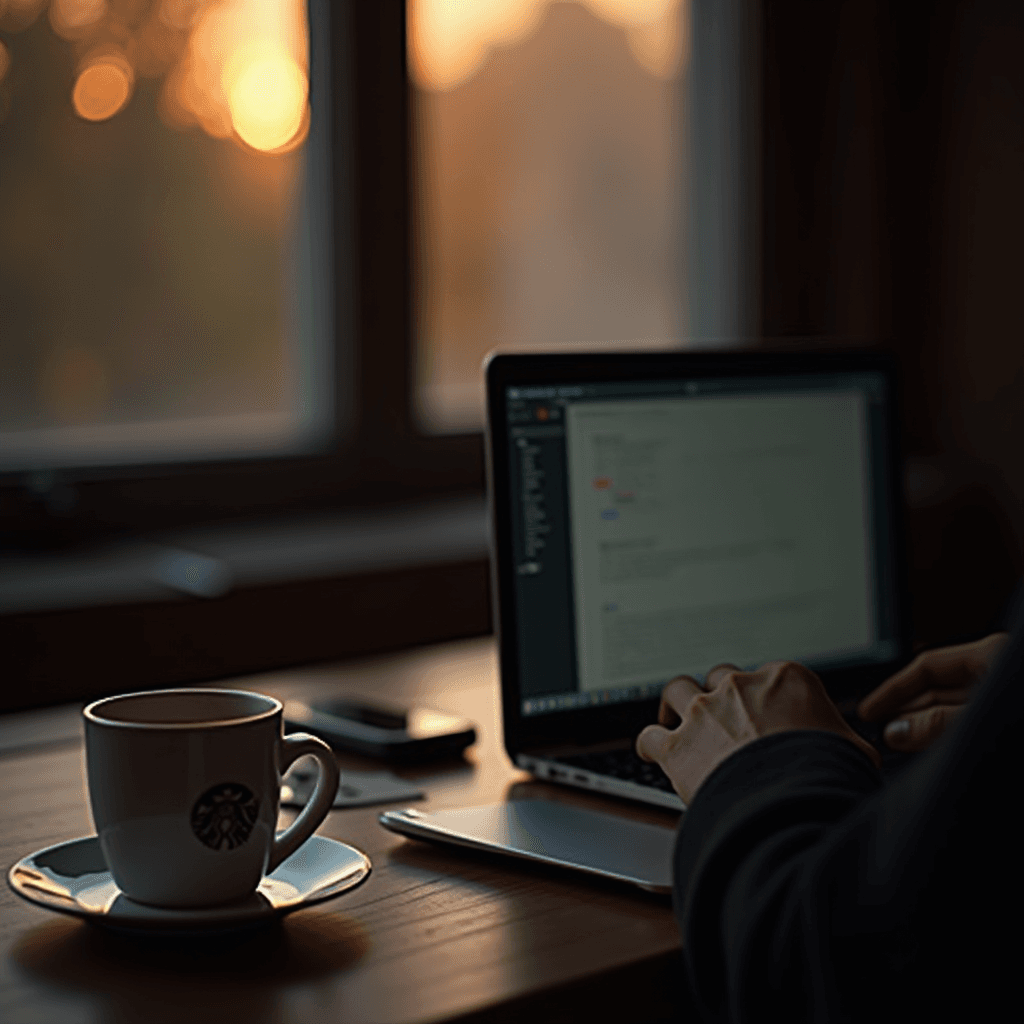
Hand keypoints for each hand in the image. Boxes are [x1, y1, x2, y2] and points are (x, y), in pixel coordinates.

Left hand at [636, 661, 880, 804]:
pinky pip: (650, 735)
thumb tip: (852, 752)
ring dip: (676, 705)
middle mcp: (740, 687)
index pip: (768, 675)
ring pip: (677, 690)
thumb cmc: (827, 777)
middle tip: (721, 716)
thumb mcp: (853, 751)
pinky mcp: (677, 744)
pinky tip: (651, 751)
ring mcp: (705, 712)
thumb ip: (841, 740)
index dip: (763, 695)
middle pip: (720, 676)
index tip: (762, 709)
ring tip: (675, 718)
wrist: (792, 805)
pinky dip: (649, 744)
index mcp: (785, 679)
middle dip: (720, 694)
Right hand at [857, 632, 1008, 751]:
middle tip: (881, 731)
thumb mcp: (984, 716)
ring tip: (897, 742)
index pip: (926, 666)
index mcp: (991, 655)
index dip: (893, 688)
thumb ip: (940, 723)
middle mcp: (994, 672)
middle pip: (936, 688)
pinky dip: (943, 735)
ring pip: (950, 709)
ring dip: (922, 726)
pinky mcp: (1004, 719)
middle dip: (905, 710)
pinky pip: (965, 724)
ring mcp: (1001, 698)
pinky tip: (926, 747)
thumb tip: (899, 731)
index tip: (869, 709)